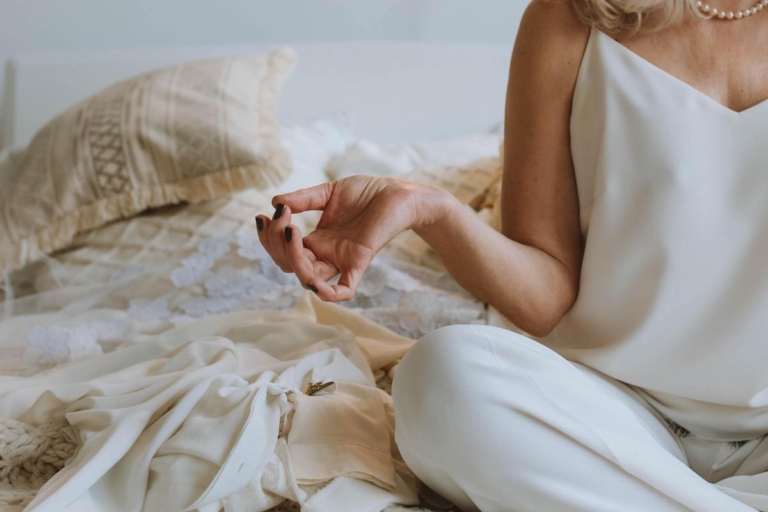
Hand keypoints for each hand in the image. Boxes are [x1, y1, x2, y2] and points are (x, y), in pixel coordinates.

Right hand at [255, 175, 448, 301]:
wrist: (400, 193)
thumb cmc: (368, 193)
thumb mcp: (328, 192)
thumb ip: (303, 199)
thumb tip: (275, 202)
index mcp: (318, 240)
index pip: (284, 252)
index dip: (271, 239)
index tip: (267, 214)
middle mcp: (327, 254)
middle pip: (290, 266)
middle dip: (276, 244)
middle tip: (280, 216)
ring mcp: (342, 260)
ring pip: (307, 278)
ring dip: (290, 257)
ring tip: (290, 228)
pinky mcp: (359, 261)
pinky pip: (342, 291)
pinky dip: (325, 293)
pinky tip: (310, 278)